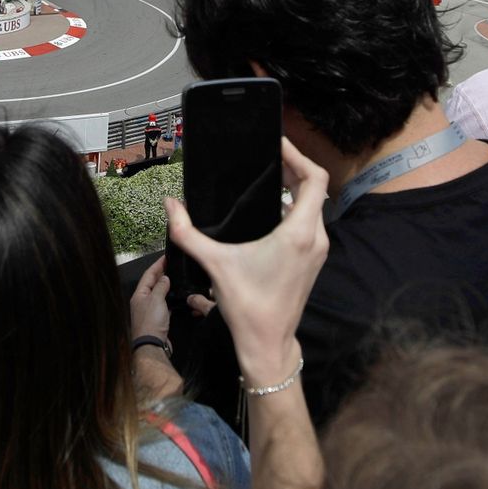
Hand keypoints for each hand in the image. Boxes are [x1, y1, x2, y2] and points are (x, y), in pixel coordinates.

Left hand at [130, 255, 171, 344]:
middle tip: (171, 265)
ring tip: (176, 278)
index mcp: (139, 295)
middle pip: (153, 283)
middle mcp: (143, 302)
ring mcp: (150, 311)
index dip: (157, 265)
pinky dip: (170, 299)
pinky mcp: (158, 319)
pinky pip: (164, 305)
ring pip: (159, 294)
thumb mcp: (156, 299)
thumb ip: (161, 286)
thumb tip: (164, 278)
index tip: (166, 257)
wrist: (152, 345)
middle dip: (161, 273)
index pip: (148, 274)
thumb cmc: (150, 323)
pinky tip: (177, 297)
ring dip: (166, 286)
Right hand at [166, 137, 328, 383]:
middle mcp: (315, 238)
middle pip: (315, 188)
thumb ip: (188, 232)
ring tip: (269, 177)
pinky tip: (271, 208)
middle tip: (269, 157)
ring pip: (314, 206)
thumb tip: (170, 205)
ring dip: (296, 188)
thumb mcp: (214, 264)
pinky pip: (310, 222)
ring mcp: (317, 250)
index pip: (315, 179)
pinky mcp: (313, 260)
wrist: (268, 343)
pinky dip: (296, 208)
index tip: (279, 145)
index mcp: (298, 233)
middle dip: (294, 168)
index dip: (299, 156)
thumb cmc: (247, 306)